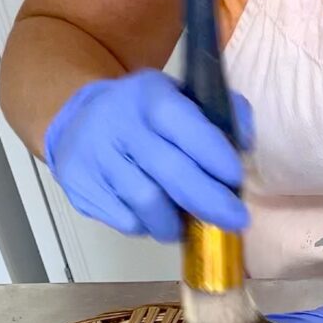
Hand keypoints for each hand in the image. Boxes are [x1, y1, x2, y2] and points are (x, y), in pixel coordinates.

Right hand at [43, 70, 251, 241]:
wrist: (77, 122)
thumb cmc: (143, 116)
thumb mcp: (179, 98)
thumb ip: (219, 114)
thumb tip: (245, 143)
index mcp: (148, 95)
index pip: (184, 124)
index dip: (213, 155)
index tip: (236, 180)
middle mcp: (117, 122)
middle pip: (169, 172)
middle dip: (208, 202)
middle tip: (233, 221)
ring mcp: (94, 155)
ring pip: (146, 203)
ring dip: (175, 223)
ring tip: (186, 224)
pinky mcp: (79, 185)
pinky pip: (124, 220)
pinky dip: (147, 227)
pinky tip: (153, 219)